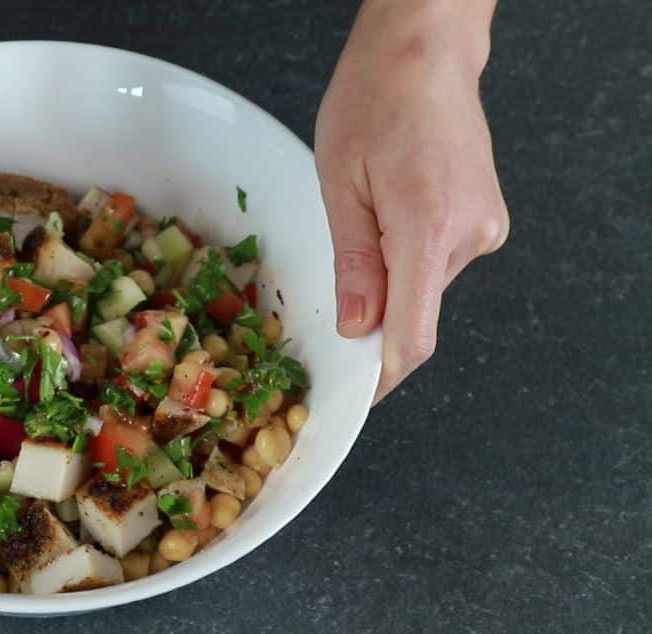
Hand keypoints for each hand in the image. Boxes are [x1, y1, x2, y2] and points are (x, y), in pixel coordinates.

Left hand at [316, 0, 508, 401]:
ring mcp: (485, 227)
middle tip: (333, 278)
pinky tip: (389, 209)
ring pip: (424, 285)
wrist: (425, 51)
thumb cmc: (375, 98)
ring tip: (364, 213)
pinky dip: (407, 255)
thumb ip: (352, 263)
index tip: (356, 396)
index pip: (413, 334)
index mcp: (428, 229)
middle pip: (414, 310)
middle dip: (372, 312)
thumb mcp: (339, 183)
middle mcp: (470, 235)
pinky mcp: (486, 218)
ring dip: (388, 275)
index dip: (383, 375)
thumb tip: (359, 327)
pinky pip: (437, 259)